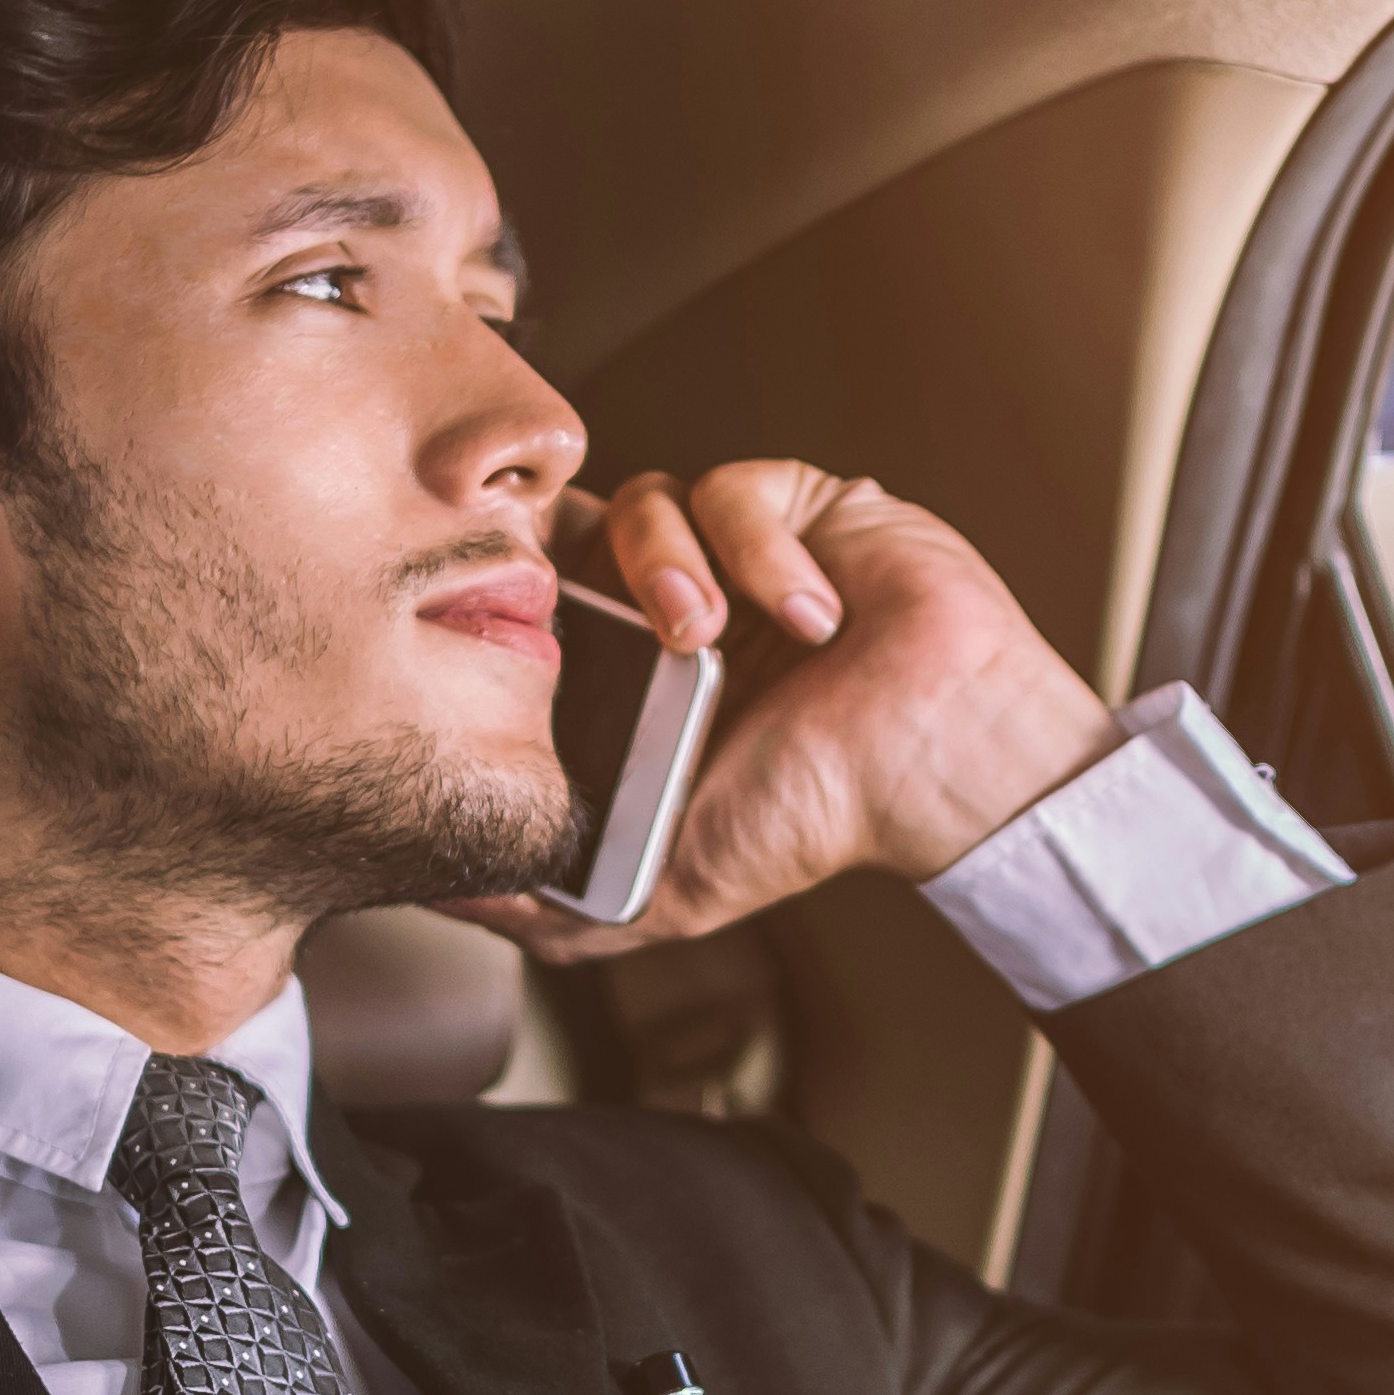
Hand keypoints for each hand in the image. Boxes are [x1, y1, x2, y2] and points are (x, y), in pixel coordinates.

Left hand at [472, 459, 1108, 956]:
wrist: (941, 768)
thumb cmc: (822, 817)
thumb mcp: (667, 883)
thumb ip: (562, 906)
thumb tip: (452, 901)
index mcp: (639, 669)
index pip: (542, 599)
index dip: (520, 602)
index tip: (517, 637)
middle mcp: (683, 597)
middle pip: (578, 531)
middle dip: (581, 573)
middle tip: (612, 632)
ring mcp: (740, 547)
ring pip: (647, 500)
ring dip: (669, 567)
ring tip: (713, 636)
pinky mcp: (802, 503)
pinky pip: (735, 488)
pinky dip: (762, 553)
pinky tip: (812, 618)